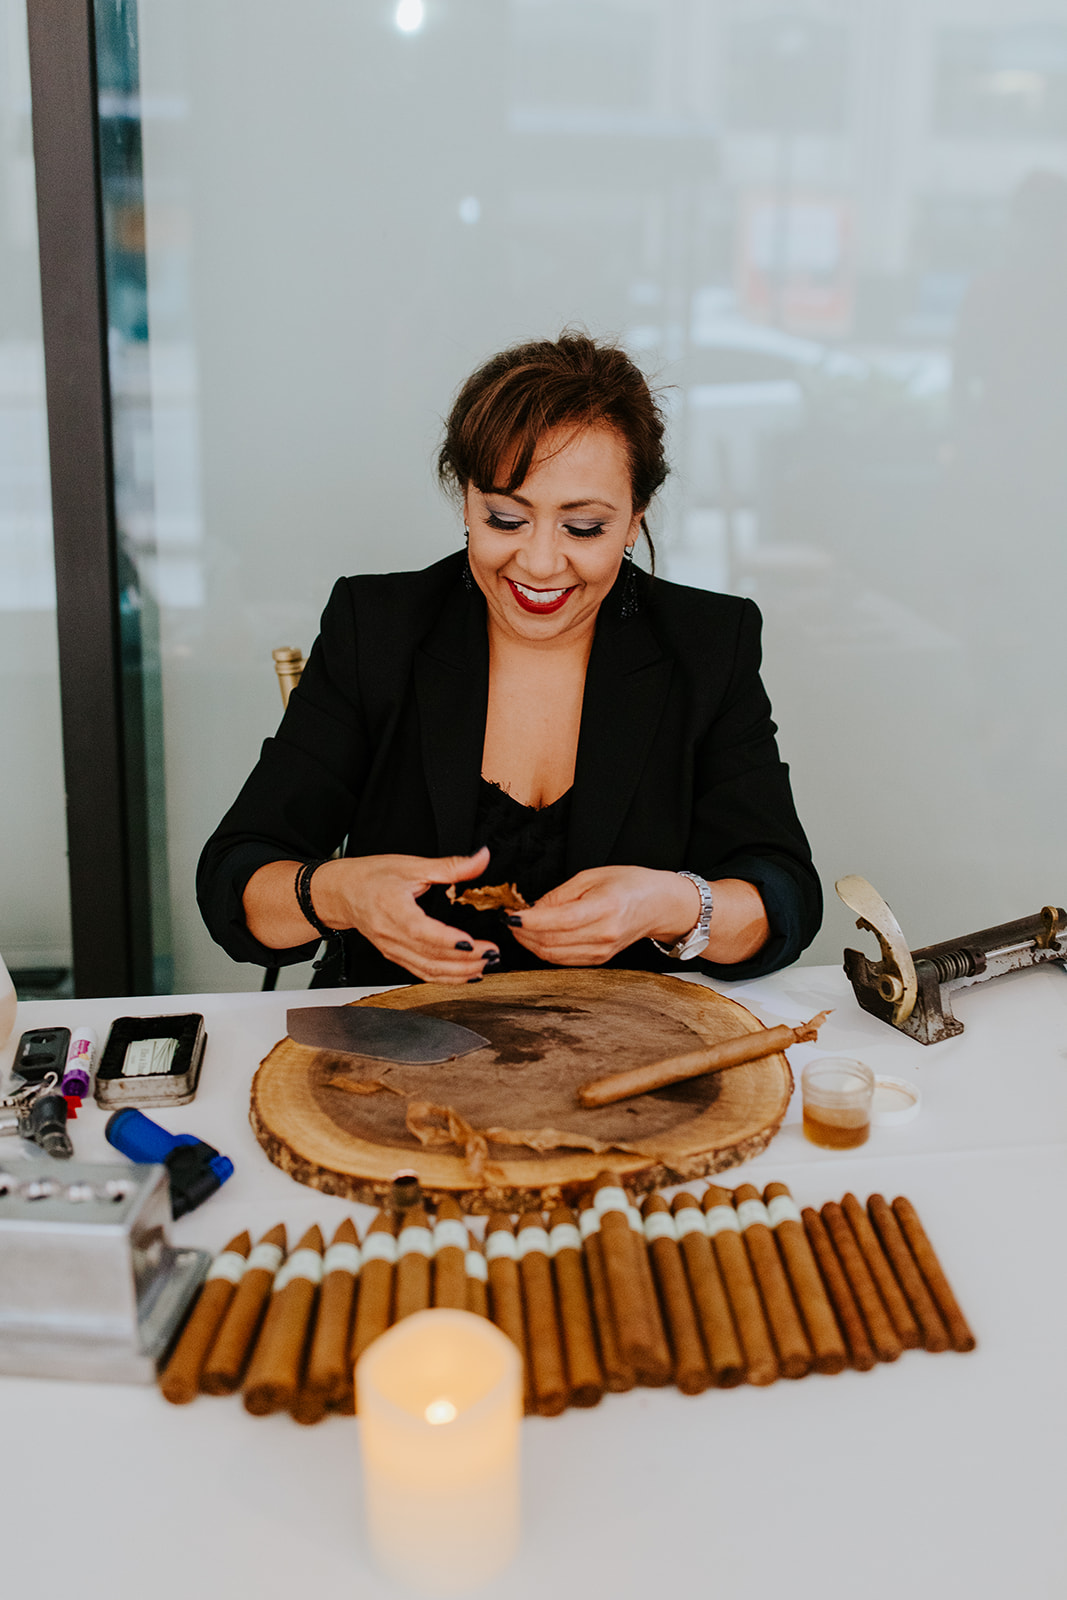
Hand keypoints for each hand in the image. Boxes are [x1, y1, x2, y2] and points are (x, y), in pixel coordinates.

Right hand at [312, 847, 499, 982]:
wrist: (341, 892)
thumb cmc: (371, 876)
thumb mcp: (412, 865)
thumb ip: (451, 866)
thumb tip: (481, 858)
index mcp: (393, 909)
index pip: (422, 932)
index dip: (448, 941)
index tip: (473, 943)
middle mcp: (391, 935)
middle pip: (429, 957)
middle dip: (465, 961)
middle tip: (492, 955)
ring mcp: (392, 949)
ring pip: (427, 971)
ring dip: (459, 973)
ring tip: (485, 965)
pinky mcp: (394, 956)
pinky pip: (421, 973)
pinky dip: (445, 978)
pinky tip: (466, 974)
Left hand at [510, 866, 699, 966]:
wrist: (660, 905)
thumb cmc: (630, 884)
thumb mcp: (592, 877)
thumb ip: (559, 895)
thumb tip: (531, 909)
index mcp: (605, 908)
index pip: (559, 921)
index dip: (529, 921)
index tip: (510, 915)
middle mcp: (604, 935)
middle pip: (551, 943)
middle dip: (523, 934)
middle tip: (511, 920)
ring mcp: (602, 952)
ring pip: (553, 956)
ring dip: (530, 944)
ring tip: (520, 928)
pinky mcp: (599, 961)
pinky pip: (563, 960)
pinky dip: (545, 950)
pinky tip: (538, 936)